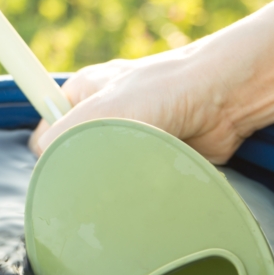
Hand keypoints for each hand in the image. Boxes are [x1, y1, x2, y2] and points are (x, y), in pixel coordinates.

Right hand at [30, 46, 247, 164]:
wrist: (228, 96)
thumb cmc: (163, 89)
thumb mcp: (101, 110)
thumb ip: (63, 138)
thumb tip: (46, 169)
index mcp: (82, 94)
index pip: (47, 134)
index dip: (52, 154)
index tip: (66, 169)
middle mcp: (104, 114)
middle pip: (77, 157)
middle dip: (87, 171)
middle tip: (103, 178)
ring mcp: (132, 136)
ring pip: (106, 173)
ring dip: (118, 180)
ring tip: (133, 176)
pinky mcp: (156, 156)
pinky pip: (135, 180)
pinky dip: (141, 185)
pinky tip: (151, 181)